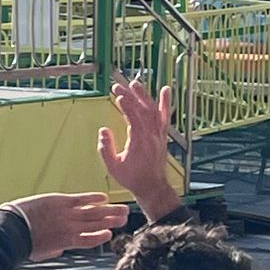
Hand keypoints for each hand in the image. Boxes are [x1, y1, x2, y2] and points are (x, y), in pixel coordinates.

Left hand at [8, 192, 128, 260]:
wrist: (13, 229)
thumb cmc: (24, 243)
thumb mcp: (43, 252)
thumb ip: (56, 250)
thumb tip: (60, 249)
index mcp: (69, 242)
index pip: (92, 240)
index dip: (102, 236)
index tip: (110, 233)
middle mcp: (72, 228)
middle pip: (98, 224)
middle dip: (113, 221)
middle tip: (125, 218)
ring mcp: (68, 214)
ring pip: (95, 212)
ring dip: (110, 210)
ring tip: (123, 209)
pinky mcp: (61, 201)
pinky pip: (82, 199)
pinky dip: (93, 198)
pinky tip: (103, 198)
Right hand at [99, 78, 181, 215]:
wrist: (152, 186)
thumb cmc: (132, 177)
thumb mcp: (113, 166)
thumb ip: (105, 148)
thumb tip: (103, 130)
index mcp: (140, 142)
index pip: (134, 119)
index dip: (127, 107)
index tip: (118, 96)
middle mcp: (152, 135)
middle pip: (142, 111)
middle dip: (130, 96)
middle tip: (117, 85)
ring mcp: (159, 134)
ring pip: (153, 110)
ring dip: (144, 95)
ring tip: (134, 83)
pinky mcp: (161, 134)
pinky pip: (164, 116)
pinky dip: (166, 102)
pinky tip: (165, 90)